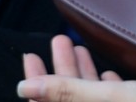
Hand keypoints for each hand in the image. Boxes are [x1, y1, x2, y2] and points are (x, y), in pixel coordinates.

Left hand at [18, 34, 135, 101]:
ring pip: (87, 99)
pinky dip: (103, 86)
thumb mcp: (109, 98)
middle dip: (61, 69)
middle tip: (58, 40)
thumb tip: (25, 88)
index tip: (30, 55)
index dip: (37, 80)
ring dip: (82, 73)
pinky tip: (107, 73)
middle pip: (66, 99)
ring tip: (79, 46)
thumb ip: (68, 92)